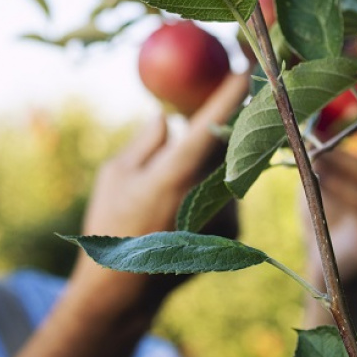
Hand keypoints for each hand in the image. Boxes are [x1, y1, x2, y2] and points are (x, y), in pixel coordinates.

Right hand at [75, 73, 249, 302]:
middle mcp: (208, 193)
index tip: (244, 67)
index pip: (212, 124)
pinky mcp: (235, 230)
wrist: (127, 289)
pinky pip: (229, 191)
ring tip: (178, 181)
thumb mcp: (115, 175)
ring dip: (213, 160)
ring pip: (228, 167)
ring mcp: (225, 214)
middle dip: (227, 119)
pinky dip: (213, 186)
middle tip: (219, 98)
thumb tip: (169, 117)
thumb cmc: (112, 224)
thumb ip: (147, 142)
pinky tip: (185, 208)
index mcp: (175, 174)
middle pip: (229, 141)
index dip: (230, 92)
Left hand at [301, 116, 356, 287]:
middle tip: (340, 127)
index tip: (353, 107)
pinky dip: (344, 191)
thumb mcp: (322, 176)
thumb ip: (321, 149)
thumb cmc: (324, 214)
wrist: (325, 265)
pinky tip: (320, 181)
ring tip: (317, 156)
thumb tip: (309, 116)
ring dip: (346, 166)